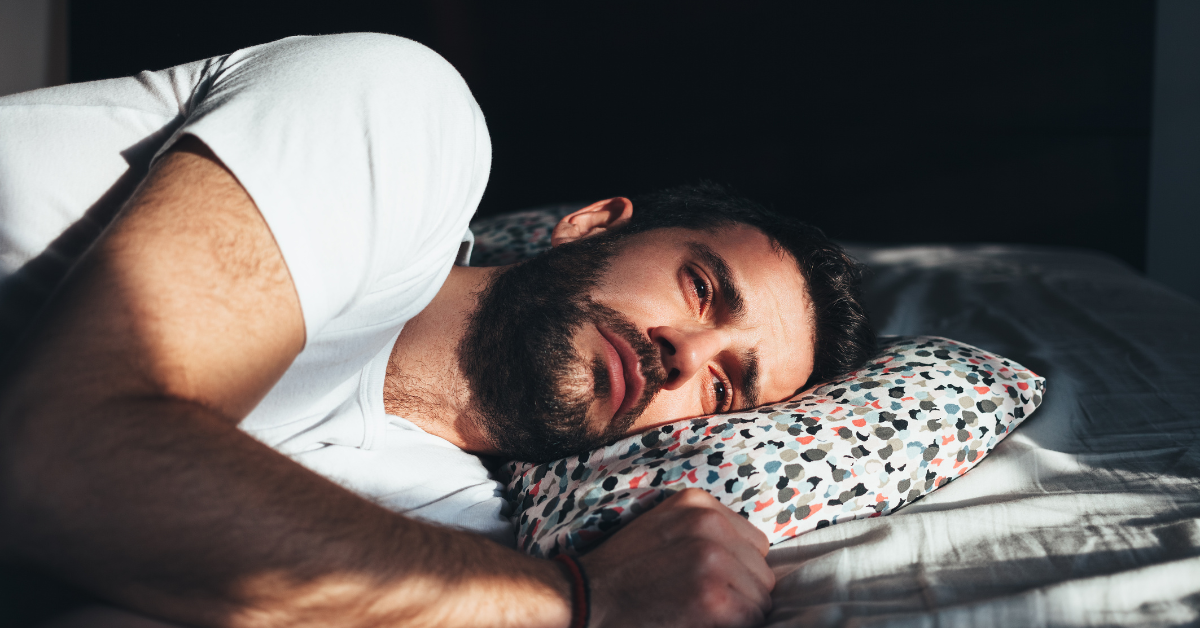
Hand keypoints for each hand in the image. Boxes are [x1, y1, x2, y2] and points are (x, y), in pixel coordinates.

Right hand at [578, 488, 774, 627]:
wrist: (588, 597)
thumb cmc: (624, 569)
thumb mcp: (664, 527)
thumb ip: (704, 531)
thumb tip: (750, 560)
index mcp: (698, 503)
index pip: (755, 542)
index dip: (739, 569)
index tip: (715, 583)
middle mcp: (709, 523)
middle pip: (761, 569)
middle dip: (742, 591)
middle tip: (707, 603)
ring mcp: (712, 558)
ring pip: (761, 596)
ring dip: (740, 612)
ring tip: (704, 613)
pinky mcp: (713, 596)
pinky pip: (752, 617)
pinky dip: (734, 626)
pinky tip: (704, 623)